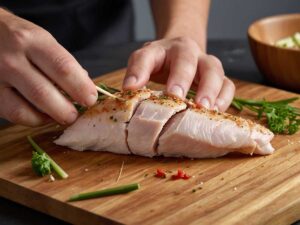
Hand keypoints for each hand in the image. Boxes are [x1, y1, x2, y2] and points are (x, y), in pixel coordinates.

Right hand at [0, 9, 96, 125]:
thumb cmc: (20, 39)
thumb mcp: (43, 41)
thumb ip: (62, 64)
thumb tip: (84, 89)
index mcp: (34, 41)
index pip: (63, 68)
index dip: (81, 88)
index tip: (91, 99)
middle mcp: (12, 58)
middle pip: (44, 93)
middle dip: (66, 110)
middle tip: (76, 115)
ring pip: (26, 110)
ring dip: (50, 118)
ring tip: (62, 116)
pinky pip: (14, 115)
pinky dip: (33, 120)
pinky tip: (43, 115)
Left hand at [123, 37, 234, 111]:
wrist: (180, 50)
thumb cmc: (160, 60)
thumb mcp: (144, 59)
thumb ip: (136, 71)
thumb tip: (129, 89)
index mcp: (166, 49)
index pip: (153, 57)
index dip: (153, 73)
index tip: (166, 94)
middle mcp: (189, 52)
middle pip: (192, 61)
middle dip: (187, 80)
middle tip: (185, 101)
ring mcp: (206, 64)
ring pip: (215, 71)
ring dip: (212, 91)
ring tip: (206, 109)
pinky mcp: (218, 77)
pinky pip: (227, 85)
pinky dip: (224, 98)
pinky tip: (216, 113)